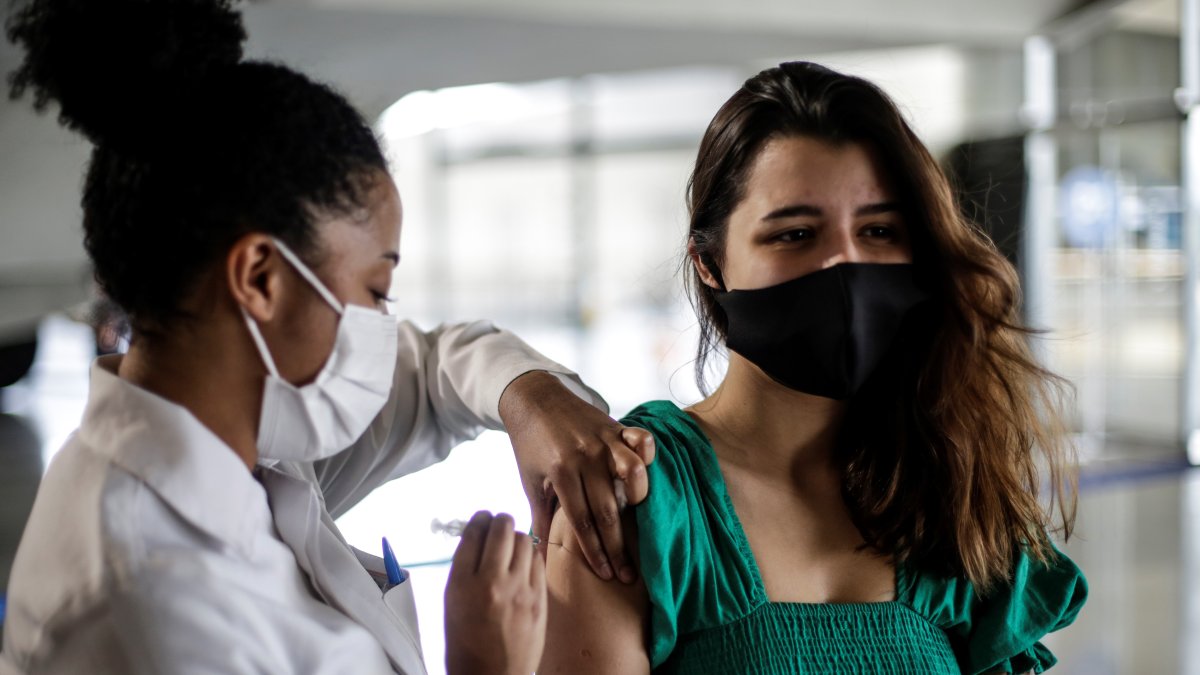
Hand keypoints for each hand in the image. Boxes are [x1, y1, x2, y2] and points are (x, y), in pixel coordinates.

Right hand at [444, 511, 545, 674]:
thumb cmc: (466, 645)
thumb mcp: (452, 603)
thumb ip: (464, 569)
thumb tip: (478, 538)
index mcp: (461, 585)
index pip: (473, 533)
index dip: (478, 520)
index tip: (481, 519)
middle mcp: (491, 583)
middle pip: (501, 528)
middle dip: (499, 522)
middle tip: (497, 527)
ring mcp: (519, 591)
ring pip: (524, 539)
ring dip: (515, 537)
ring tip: (510, 548)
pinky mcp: (539, 600)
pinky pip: (537, 560)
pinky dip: (529, 556)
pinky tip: (523, 564)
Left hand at [499, 371, 655, 583]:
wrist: (533, 398)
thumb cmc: (530, 445)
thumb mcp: (530, 481)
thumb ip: (540, 517)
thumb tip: (539, 555)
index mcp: (561, 473)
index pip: (583, 522)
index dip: (596, 552)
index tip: (607, 574)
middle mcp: (585, 458)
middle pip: (608, 510)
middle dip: (618, 546)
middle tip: (629, 573)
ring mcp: (603, 441)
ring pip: (632, 474)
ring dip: (638, 499)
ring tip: (637, 517)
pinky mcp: (615, 426)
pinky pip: (640, 439)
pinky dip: (647, 453)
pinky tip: (646, 471)